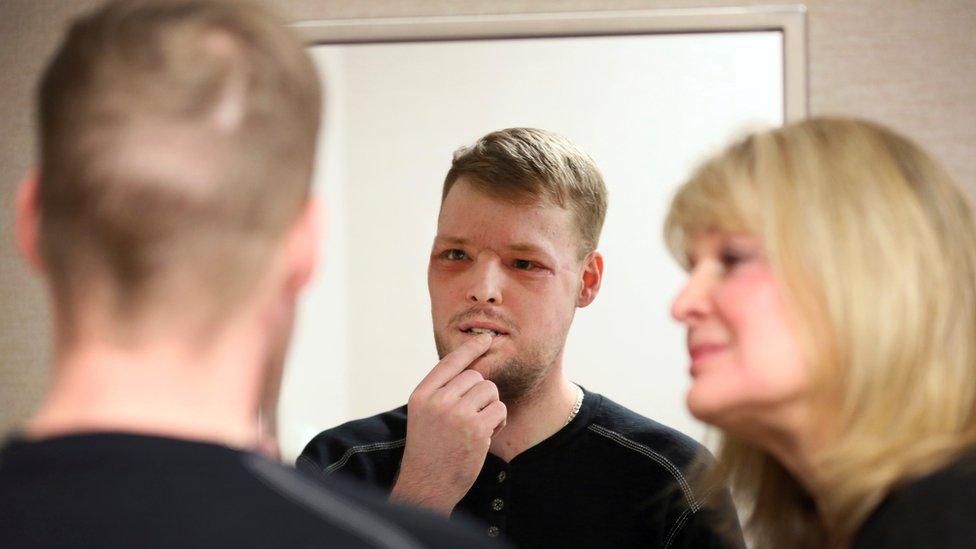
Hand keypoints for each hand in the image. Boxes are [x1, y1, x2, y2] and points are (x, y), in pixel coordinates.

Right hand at [390, 333, 506, 513]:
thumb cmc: (429, 450)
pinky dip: (498, 421)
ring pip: (490, 391)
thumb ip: (442, 392)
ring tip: (477, 427)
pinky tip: (484, 436)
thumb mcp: (424, 415)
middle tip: (472, 416)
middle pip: (475, 376)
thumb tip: (472, 368)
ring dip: (490, 407)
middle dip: (481, 393)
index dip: (470, 349)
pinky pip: (499, 409)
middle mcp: (437, 401)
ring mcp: (457, 414)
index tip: (485, 339)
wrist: (427, 486)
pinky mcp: (476, 429)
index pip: (450, 363)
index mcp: (422, 395)